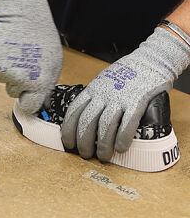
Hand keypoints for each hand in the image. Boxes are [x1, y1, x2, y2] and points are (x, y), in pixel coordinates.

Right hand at [0, 0, 62, 112]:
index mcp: (38, 84)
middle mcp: (18, 81)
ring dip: (8, 70)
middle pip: (13, 93)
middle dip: (18, 82)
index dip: (28, 101)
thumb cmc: (41, 37)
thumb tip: (41, 101)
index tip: (28, 96)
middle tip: (24, 64)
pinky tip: (6, 49)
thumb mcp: (53, 63)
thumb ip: (46, 85)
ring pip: (2, 80)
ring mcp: (2, 72)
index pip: (29, 107)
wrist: (22, 16)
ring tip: (16, 52)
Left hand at [62, 27, 189, 161]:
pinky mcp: (136, 101)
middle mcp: (102, 95)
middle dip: (83, 141)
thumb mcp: (101, 83)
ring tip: (103, 156)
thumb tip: (84, 119)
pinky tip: (121, 148)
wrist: (149, 61)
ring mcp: (119, 98)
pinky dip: (123, 137)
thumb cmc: (124, 75)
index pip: (74, 111)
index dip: (69, 129)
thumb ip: (94, 98)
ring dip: (103, 144)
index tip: (68, 143)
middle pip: (87, 121)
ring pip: (105, 124)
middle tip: (85, 155)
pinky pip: (127, 122)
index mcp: (92, 90)